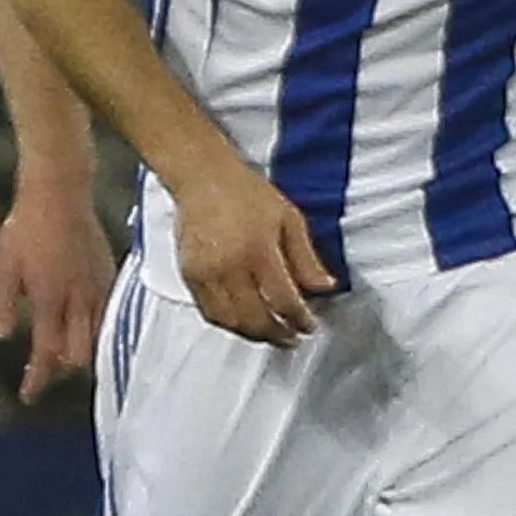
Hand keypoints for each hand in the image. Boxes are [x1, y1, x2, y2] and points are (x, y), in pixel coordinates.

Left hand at [0, 178, 112, 400]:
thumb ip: (4, 306)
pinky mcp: (111, 278)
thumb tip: (2, 338)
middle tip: (40, 376)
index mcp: (50, 301)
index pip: (47, 355)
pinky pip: (108, 318)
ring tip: (60, 359)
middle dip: (59, 373)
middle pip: (77, 357)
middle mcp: (80, 301)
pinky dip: (96, 333)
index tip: (27, 396)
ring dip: (78, 356)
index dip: (37, 380)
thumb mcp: (4, 267)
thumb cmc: (26, 227)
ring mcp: (100, 290)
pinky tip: (83, 330)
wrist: (60, 193)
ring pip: (97, 341)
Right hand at [164, 164, 335, 345]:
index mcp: (259, 250)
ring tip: (269, 334)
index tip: (310, 326)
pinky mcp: (189, 274)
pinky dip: (227, 323)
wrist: (203, 177)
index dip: (301, 320)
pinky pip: (209, 312)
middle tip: (292, 338)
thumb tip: (325, 288)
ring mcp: (206, 272)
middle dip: (278, 335)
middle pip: (256, 319)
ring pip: (230, 321)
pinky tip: (242, 322)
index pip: (284, 300)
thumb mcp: (289, 219)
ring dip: (253, 335)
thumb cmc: (247, 193)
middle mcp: (230, 266)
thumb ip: (307, 258)